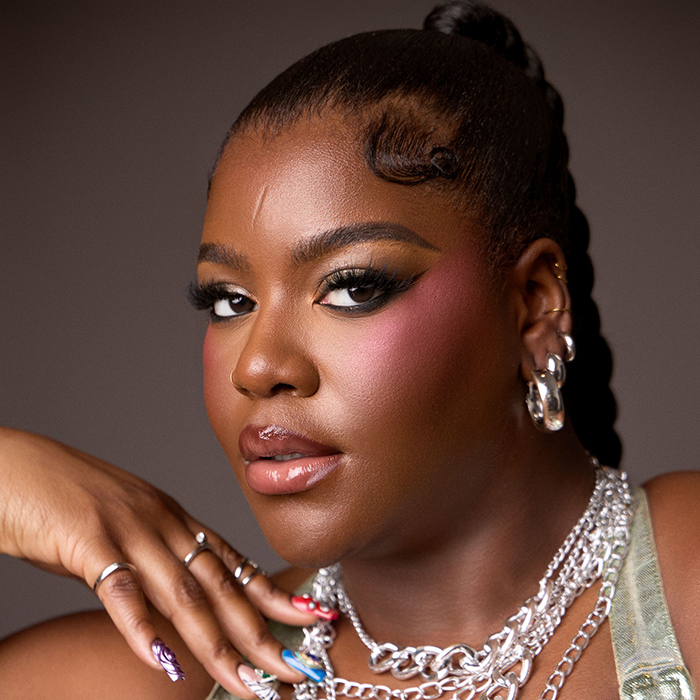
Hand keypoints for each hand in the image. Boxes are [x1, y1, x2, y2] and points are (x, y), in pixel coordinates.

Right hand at [0, 427, 318, 695]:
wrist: (17, 465)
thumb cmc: (67, 499)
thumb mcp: (126, 526)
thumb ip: (156, 557)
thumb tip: (179, 599)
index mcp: (175, 519)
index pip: (235, 563)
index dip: (274, 594)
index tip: (309, 619)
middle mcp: (163, 523)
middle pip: (221, 587)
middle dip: (262, 633)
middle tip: (297, 669)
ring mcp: (129, 530)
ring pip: (183, 595)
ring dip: (219, 645)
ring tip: (250, 684)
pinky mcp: (87, 541)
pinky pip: (120, 591)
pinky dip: (143, 629)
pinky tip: (165, 663)